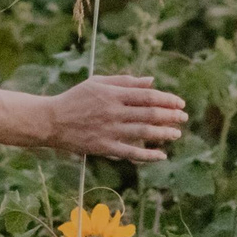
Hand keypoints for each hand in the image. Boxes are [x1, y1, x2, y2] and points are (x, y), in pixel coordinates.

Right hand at [43, 74, 188, 161]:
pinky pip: (131, 152)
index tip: (180, 103)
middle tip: (184, 118)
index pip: (147, 96)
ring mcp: (110, 130)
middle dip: (171, 115)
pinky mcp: (104, 147)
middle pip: (149, 114)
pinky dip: (148, 155)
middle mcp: (114, 112)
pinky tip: (161, 155)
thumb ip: (125, 81)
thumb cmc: (76, 98)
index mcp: (113, 94)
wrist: (52, 120)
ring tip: (177, 134)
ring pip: (144, 132)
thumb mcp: (98, 83)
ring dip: (164, 133)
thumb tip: (152, 81)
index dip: (167, 99)